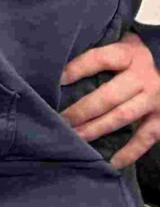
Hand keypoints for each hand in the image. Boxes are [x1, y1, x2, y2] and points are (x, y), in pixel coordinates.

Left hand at [60, 37, 159, 168]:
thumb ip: (104, 52)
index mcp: (130, 54)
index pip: (99, 59)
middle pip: (107, 96)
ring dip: (96, 129)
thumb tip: (65, 65)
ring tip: (75, 137)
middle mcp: (142, 78)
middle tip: (61, 121)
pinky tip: (113, 162)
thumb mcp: (126, 44)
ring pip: (121, 117)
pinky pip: (145, 138)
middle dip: (81, 110)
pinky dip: (130, 152)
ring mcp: (155, 100)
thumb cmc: (142, 54)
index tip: (57, 80)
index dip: (77, 69)